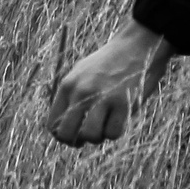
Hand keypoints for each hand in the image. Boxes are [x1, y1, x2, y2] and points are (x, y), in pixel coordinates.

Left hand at [47, 21, 173, 146]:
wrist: (136, 46)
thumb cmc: (109, 64)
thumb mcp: (82, 75)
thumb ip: (71, 99)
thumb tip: (63, 131)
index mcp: (68, 86)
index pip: (53, 124)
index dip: (63, 136)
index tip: (75, 134)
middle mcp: (81, 92)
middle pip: (66, 134)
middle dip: (77, 142)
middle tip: (88, 136)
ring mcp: (101, 98)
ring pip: (91, 136)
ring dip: (100, 136)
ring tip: (107, 123)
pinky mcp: (123, 103)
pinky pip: (114, 133)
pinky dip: (117, 131)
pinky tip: (120, 118)